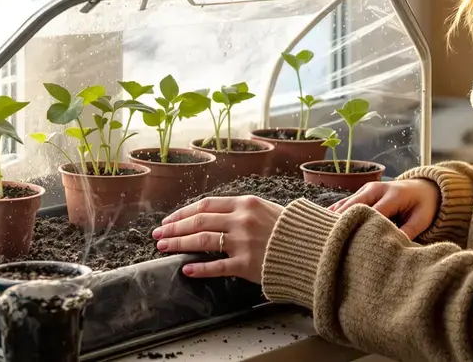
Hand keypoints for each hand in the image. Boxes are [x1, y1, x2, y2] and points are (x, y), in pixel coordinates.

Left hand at [152, 195, 282, 283]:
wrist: (314, 249)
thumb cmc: (291, 229)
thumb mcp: (267, 210)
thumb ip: (242, 211)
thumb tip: (215, 215)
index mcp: (246, 203)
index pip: (205, 205)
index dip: (183, 212)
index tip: (169, 219)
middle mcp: (242, 220)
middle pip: (198, 221)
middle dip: (174, 228)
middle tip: (158, 234)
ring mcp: (243, 243)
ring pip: (202, 241)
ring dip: (179, 244)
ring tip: (164, 247)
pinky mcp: (247, 265)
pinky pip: (217, 267)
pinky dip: (199, 268)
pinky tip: (186, 269)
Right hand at [328, 178, 439, 239]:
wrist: (423, 188)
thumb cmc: (423, 205)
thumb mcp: (421, 219)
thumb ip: (408, 232)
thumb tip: (393, 248)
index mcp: (393, 195)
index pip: (374, 212)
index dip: (363, 228)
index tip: (353, 244)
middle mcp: (376, 188)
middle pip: (354, 205)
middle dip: (343, 222)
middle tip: (330, 240)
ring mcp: (366, 188)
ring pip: (345, 203)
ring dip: (334, 218)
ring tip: (322, 235)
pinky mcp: (361, 192)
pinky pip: (344, 203)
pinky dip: (334, 213)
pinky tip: (323, 225)